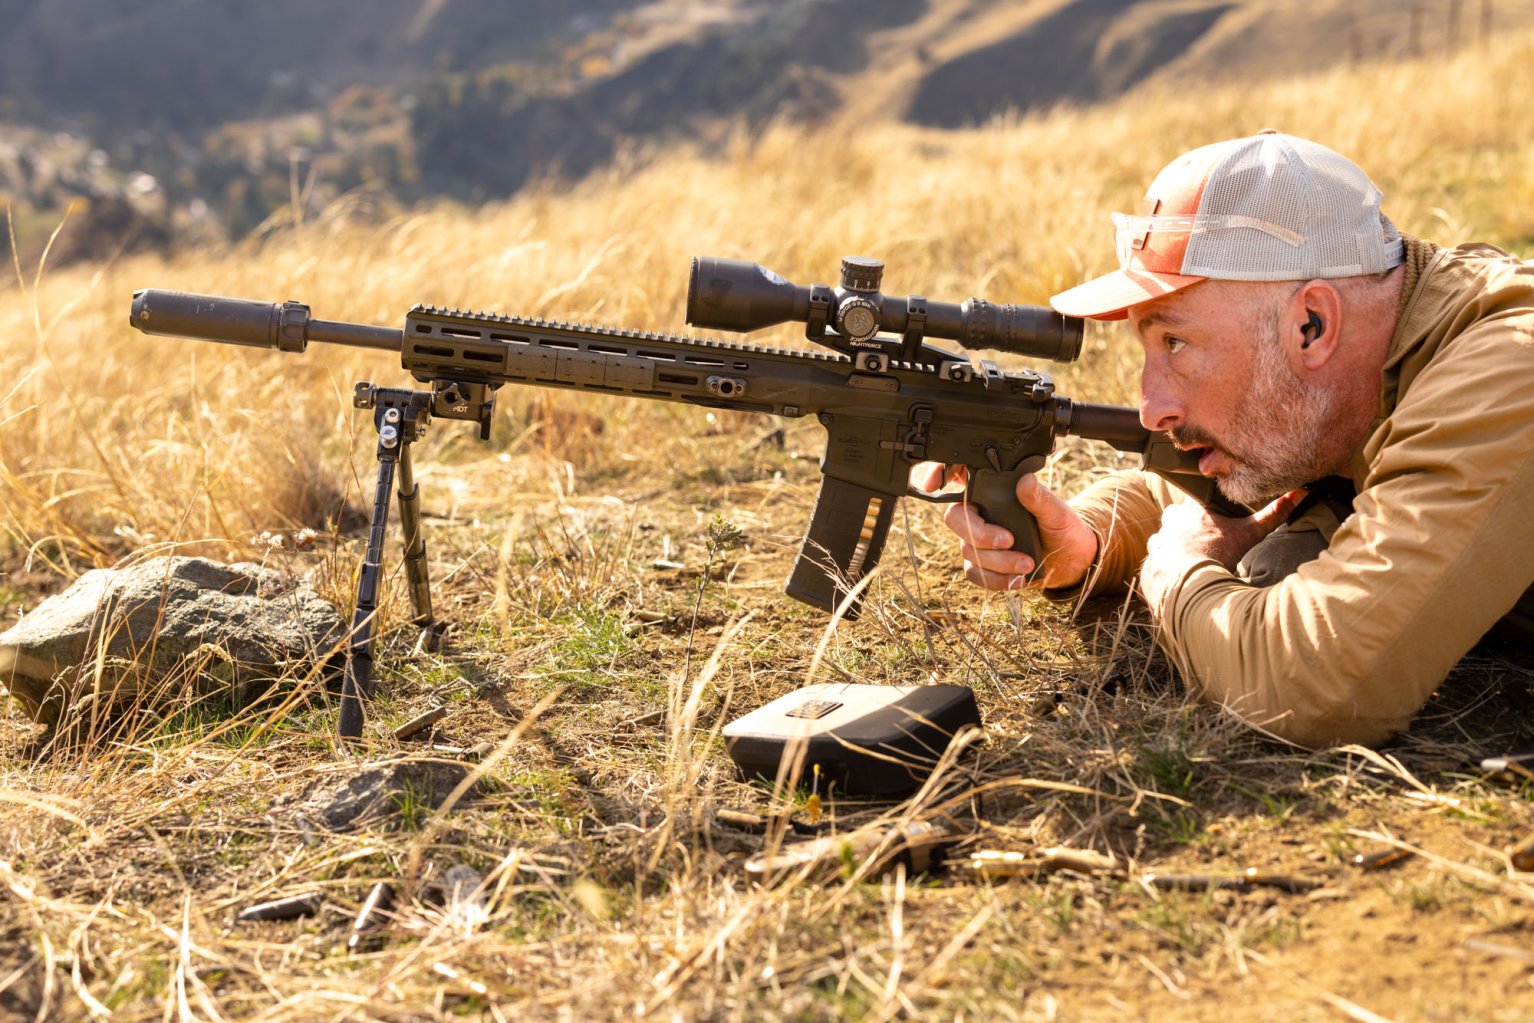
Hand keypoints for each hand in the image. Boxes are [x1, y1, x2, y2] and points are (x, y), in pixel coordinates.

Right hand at [911, 462, 1097, 591]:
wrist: (1070, 561)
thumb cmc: (1062, 529)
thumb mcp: (1058, 512)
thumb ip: (1041, 499)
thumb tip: (1026, 482)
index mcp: (994, 492)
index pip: (959, 476)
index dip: (939, 474)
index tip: (933, 483)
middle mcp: (980, 514)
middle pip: (955, 518)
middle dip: (980, 534)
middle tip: (1009, 540)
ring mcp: (977, 541)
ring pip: (968, 550)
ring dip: (999, 561)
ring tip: (1027, 563)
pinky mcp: (982, 566)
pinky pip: (975, 574)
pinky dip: (996, 580)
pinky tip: (1017, 579)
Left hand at [1139, 490, 1304, 605]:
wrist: (1188, 586)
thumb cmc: (1217, 555)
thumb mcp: (1249, 533)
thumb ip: (1273, 514)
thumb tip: (1299, 493)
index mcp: (1189, 509)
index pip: (1196, 501)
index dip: (1206, 511)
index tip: (1214, 523)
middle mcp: (1167, 521)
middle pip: (1178, 520)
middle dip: (1190, 530)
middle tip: (1207, 544)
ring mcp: (1155, 542)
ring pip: (1165, 541)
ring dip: (1176, 550)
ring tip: (1194, 563)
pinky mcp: (1149, 564)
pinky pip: (1157, 564)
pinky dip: (1167, 570)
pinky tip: (1180, 577)